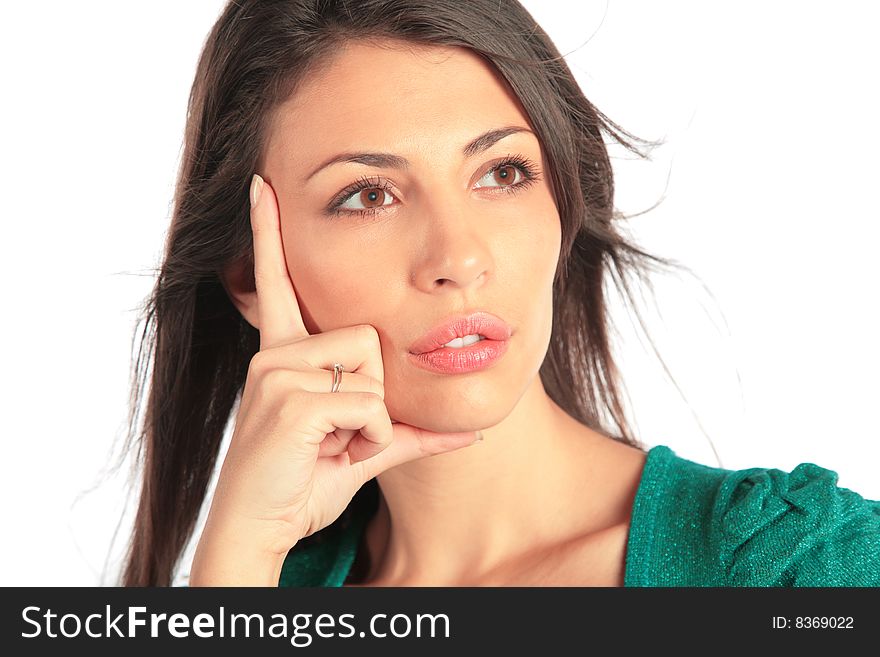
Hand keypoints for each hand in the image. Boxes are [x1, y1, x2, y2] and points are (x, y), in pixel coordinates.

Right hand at [189, 174, 480, 584]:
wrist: (259, 530)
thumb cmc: (302, 486)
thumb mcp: (364, 452)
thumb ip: (412, 434)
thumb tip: (472, 433)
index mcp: (285, 353)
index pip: (276, 282)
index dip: (267, 233)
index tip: (262, 184)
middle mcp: (277, 352)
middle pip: (371, 339)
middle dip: (372, 398)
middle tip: (338, 435)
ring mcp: (278, 371)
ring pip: (372, 373)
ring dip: (369, 424)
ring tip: (330, 446)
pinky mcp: (288, 399)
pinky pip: (368, 407)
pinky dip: (366, 441)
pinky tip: (329, 455)